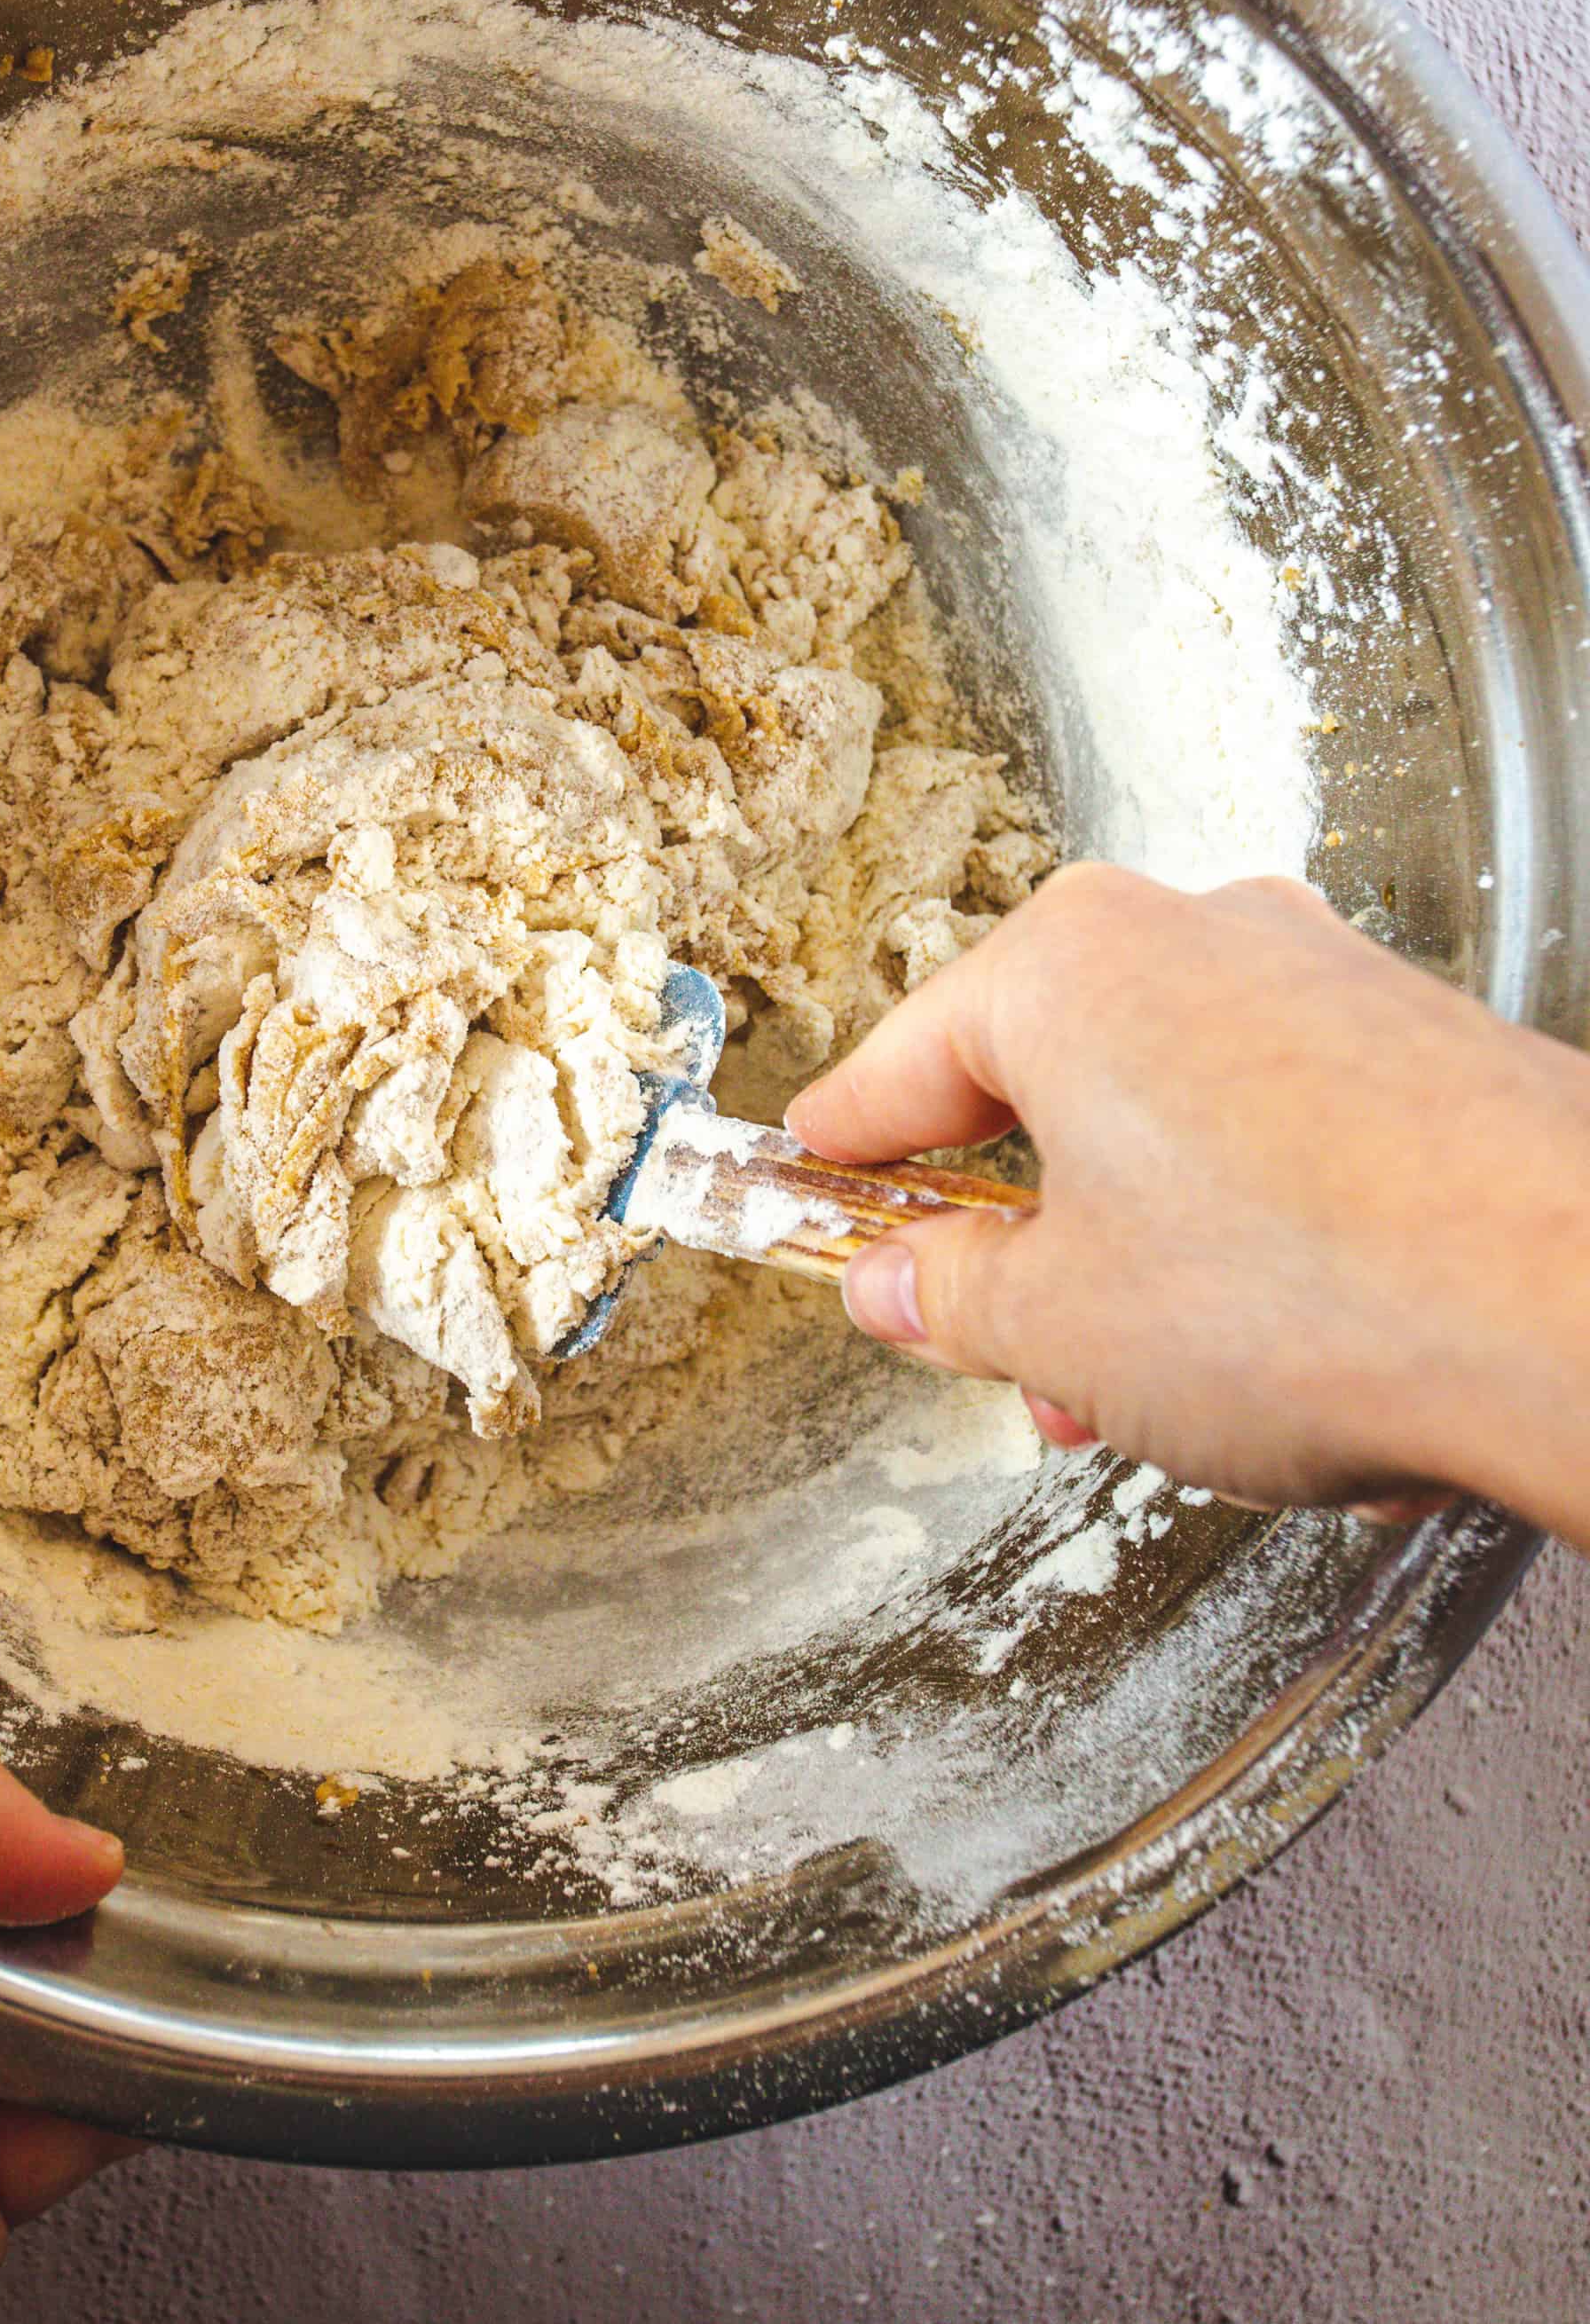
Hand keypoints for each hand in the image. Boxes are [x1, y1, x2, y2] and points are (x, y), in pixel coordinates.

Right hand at [787, 865, 1589, 1543]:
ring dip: (1135, 1251)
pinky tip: (1263, 1346)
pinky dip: (1246, 1229)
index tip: (809, 1179)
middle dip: (1018, 1235)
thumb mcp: (1060, 1327)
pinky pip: (1282, 1132)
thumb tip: (902, 1282)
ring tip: (1141, 1387)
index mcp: (1072, 964)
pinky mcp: (1425, 1047)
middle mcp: (1200, 936)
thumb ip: (949, 1295)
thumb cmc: (1321, 1290)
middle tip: (988, 1336)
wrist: (1577, 1308)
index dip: (845, 1148)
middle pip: (1050, 1086)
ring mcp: (1326, 982)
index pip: (904, 1061)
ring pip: (1173, 1118)